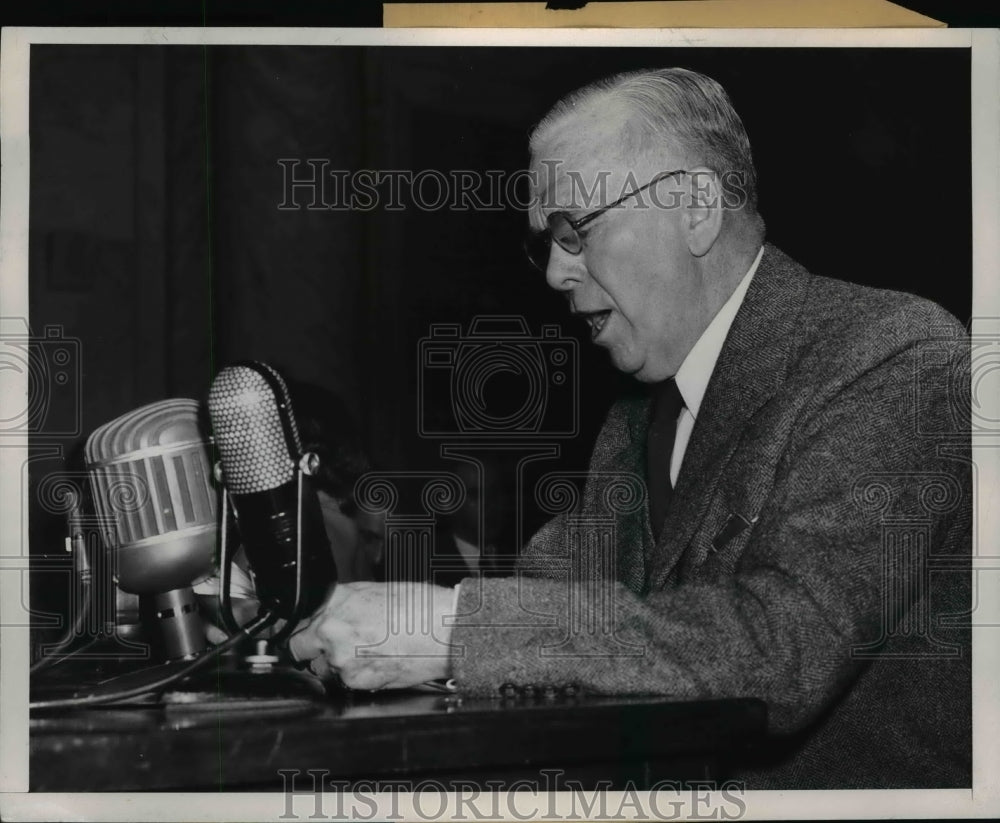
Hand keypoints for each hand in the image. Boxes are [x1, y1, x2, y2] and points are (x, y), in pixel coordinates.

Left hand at [287, 581, 455, 689]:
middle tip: (339, 646)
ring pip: (322, 668)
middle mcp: (332, 627)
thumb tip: (330, 615)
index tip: (310, 634)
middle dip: (314, 648)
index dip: (307, 627)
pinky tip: (377, 663)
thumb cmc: (419, 609)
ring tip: (367, 654)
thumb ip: (344, 604)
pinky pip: (343, 682)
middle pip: (301, 646)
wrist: (443, 632)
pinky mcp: (354, 680)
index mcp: (336, 600)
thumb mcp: (374, 591)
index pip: (300, 618)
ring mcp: (340, 657)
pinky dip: (356, 677)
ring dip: (336, 664)